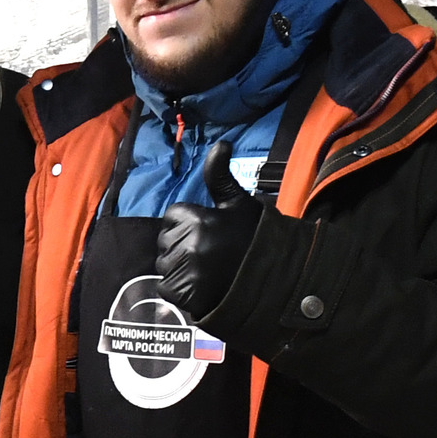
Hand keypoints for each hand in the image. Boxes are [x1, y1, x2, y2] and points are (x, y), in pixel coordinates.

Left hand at [155, 140, 263, 320]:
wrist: (271, 283)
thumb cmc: (255, 239)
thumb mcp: (239, 204)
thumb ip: (220, 177)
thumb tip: (221, 143)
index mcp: (198, 219)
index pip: (173, 215)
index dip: (188, 222)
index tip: (208, 231)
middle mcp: (188, 244)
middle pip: (166, 239)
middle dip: (182, 243)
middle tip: (210, 252)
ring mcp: (184, 271)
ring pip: (164, 262)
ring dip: (179, 266)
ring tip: (208, 269)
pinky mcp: (182, 294)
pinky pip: (166, 286)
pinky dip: (179, 287)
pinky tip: (201, 284)